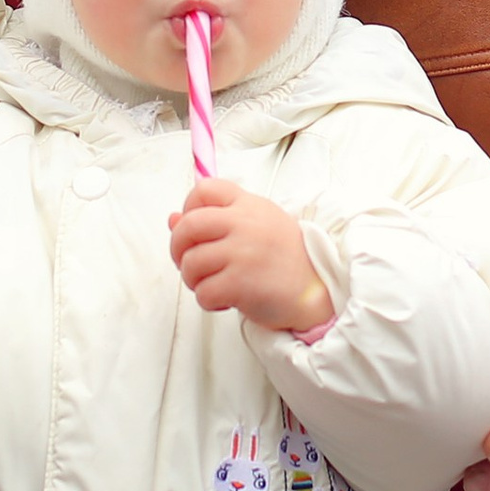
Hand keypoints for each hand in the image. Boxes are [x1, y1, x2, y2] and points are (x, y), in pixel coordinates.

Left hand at [169, 178, 331, 335]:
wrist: (316, 288)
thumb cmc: (284, 257)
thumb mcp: (255, 225)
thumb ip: (217, 218)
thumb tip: (173, 219)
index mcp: (247, 204)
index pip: (204, 189)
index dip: (189, 208)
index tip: (195, 228)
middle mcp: (244, 223)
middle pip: (188, 226)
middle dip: (178, 248)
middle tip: (189, 262)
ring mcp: (242, 252)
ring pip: (191, 263)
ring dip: (193, 279)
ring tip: (211, 283)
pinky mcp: (241, 283)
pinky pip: (203, 292)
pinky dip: (207, 301)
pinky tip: (224, 300)